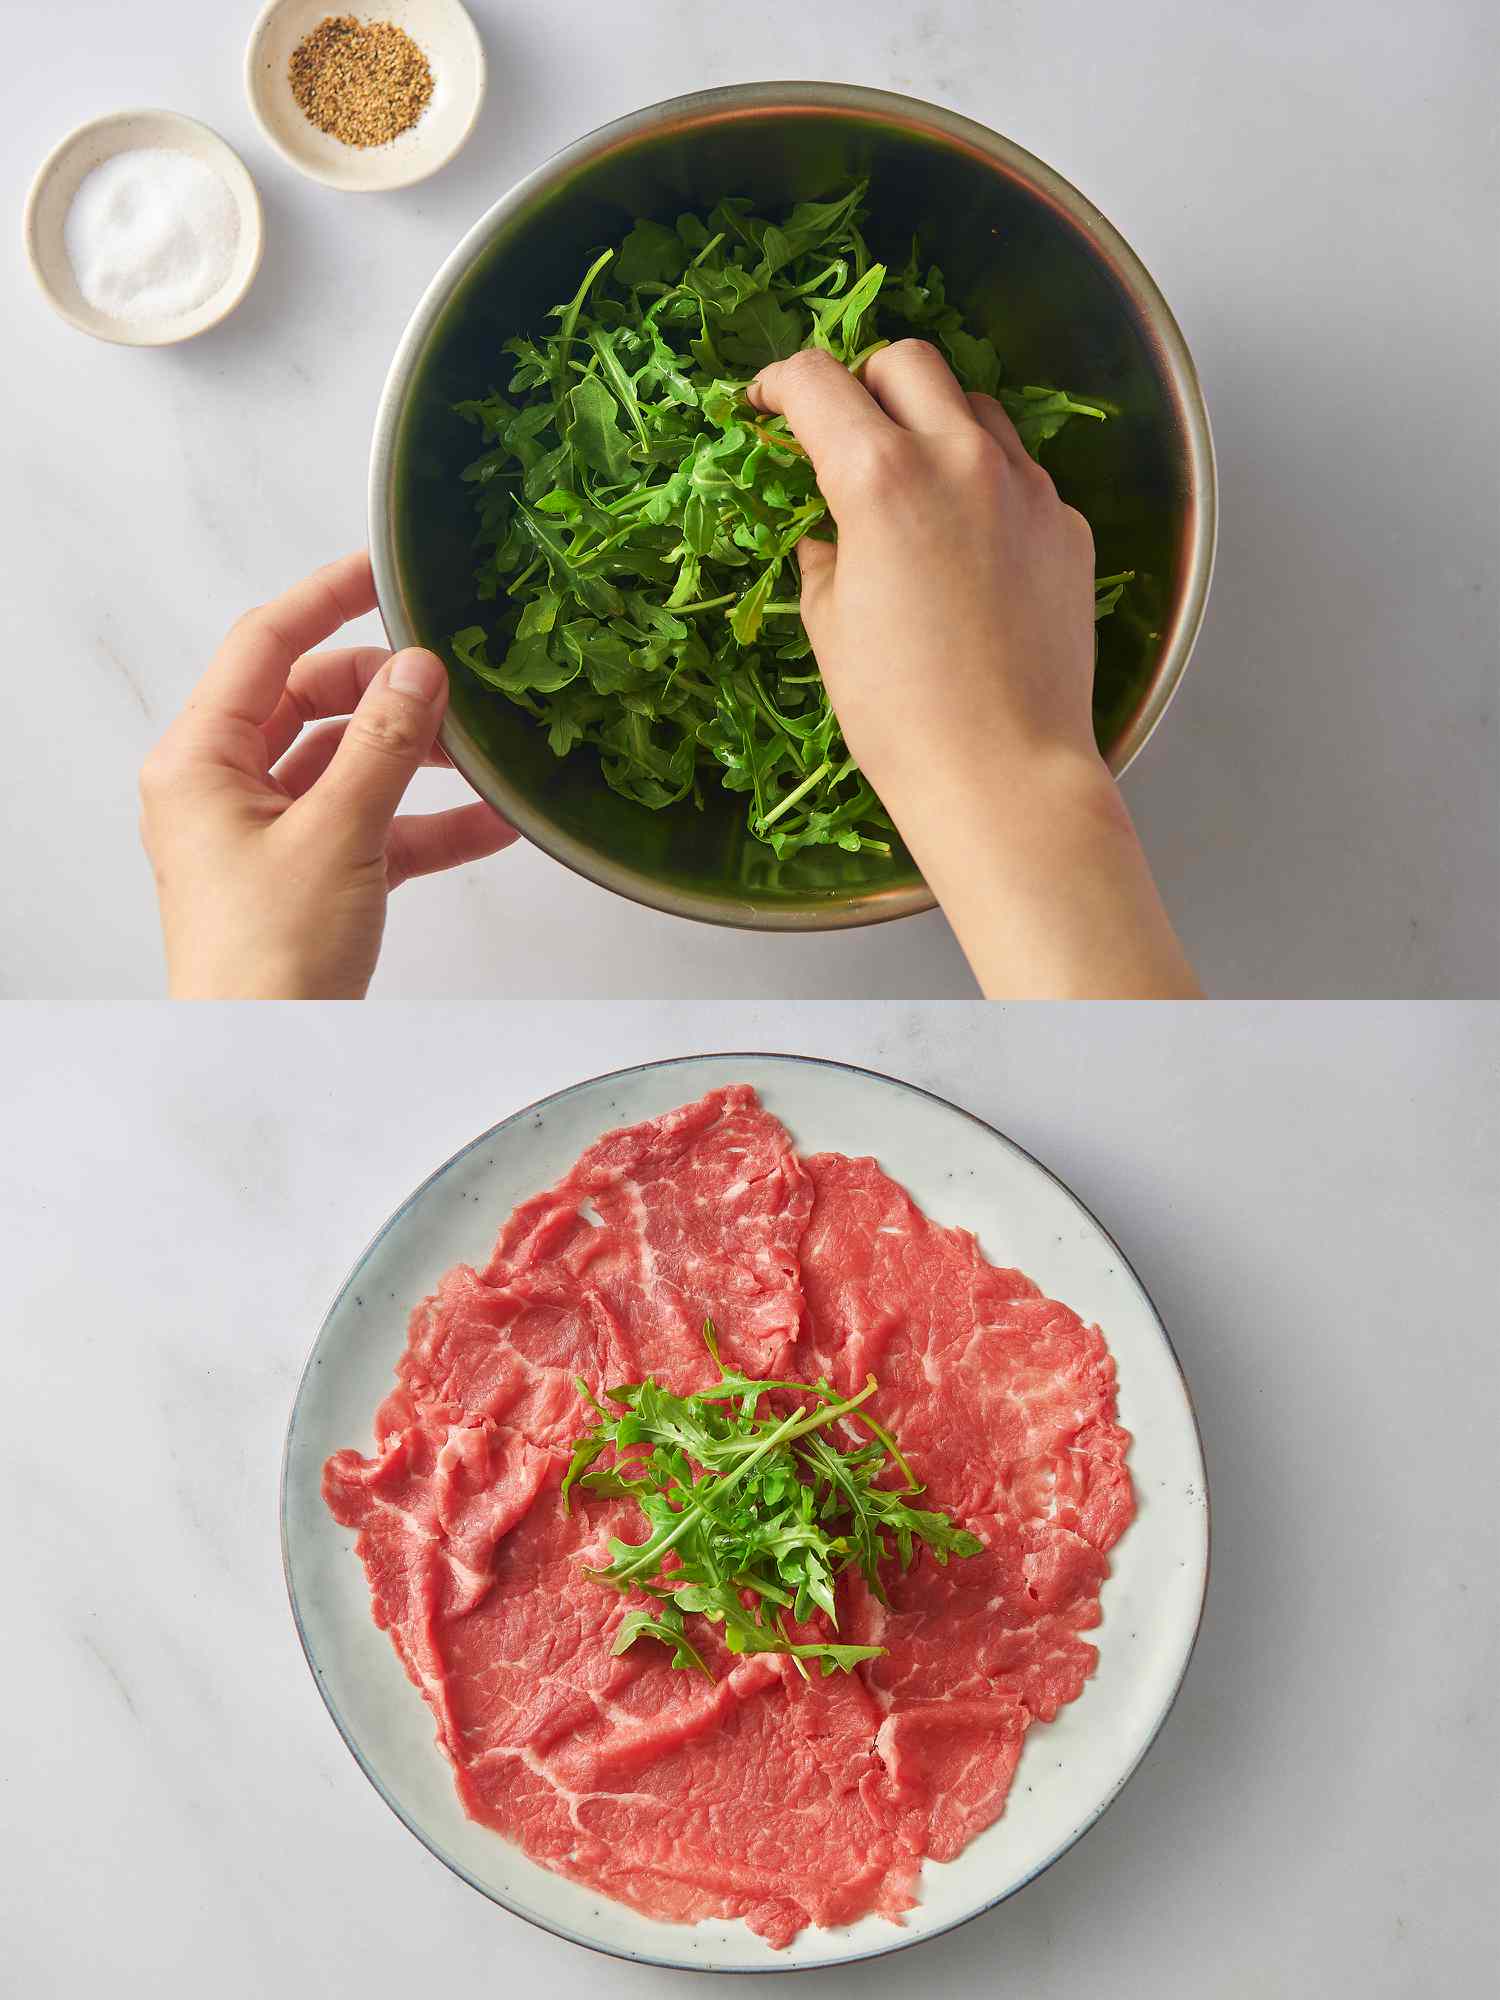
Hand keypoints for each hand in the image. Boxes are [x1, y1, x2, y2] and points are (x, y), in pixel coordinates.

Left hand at [139, 552, 515, 997]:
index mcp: (200, 760)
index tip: (385, 569)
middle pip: (311, 701)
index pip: (262, 645)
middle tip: (454, 682)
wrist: (261, 1060)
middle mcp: (224, 787)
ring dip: (417, 759)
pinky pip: (372, 827)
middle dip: (387, 691)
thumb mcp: (336, 835)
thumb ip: (382, 744)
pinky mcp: (308, 877)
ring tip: (487, 751)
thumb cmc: (269, 956)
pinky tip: (494, 823)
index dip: (325, 597)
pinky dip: (426, 824)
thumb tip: (422, 669)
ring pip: (349, 765)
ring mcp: (267, 834)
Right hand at [747, 343, 1199, 998]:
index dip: (779, 384)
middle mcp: (961, 461)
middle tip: (838, 434)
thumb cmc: (901, 715)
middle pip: (906, 363)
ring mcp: (1026, 489)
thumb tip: (826, 525)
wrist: (1006, 773)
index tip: (766, 405)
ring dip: (931, 423)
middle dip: (862, 383)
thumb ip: (824, 548)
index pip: (818, 382)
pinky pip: (1018, 472)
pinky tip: (964, 545)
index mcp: (883, 479)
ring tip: (908, 484)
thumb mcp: (830, 625)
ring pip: (973, 408)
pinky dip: (981, 483)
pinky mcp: (1067, 526)